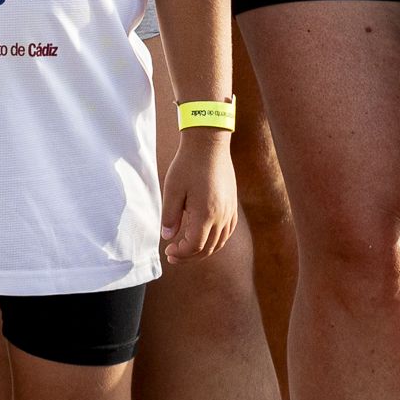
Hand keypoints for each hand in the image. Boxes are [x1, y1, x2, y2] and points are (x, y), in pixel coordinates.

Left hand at [162, 132, 232, 260]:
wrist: (209, 143)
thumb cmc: (188, 164)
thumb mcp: (172, 189)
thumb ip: (169, 216)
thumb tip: (167, 237)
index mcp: (205, 214)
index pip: (195, 246)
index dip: (181, 253)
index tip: (168, 250)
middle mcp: (221, 216)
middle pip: (208, 248)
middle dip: (190, 256)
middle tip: (174, 254)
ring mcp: (229, 210)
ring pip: (220, 242)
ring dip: (204, 250)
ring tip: (188, 249)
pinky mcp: (232, 204)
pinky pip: (228, 231)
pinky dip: (217, 240)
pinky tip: (205, 237)